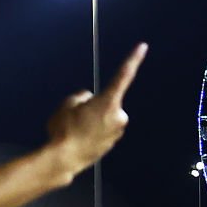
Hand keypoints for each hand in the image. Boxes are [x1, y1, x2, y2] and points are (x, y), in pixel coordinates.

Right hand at [45, 43, 145, 175]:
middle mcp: (118, 116)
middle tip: (76, 116)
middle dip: (95, 105)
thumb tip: (88, 101)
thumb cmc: (64, 130)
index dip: (133, 59)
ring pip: (104, 117)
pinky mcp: (112, 145)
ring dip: (94, 120)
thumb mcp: (67, 104)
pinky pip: (102, 131)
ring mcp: (117, 132)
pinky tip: (80, 139)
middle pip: (107, 101)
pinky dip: (93, 132)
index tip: (142, 47)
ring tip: (76, 130)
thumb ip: (81, 97)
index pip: (123, 75)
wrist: (63, 160)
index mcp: (108, 102)